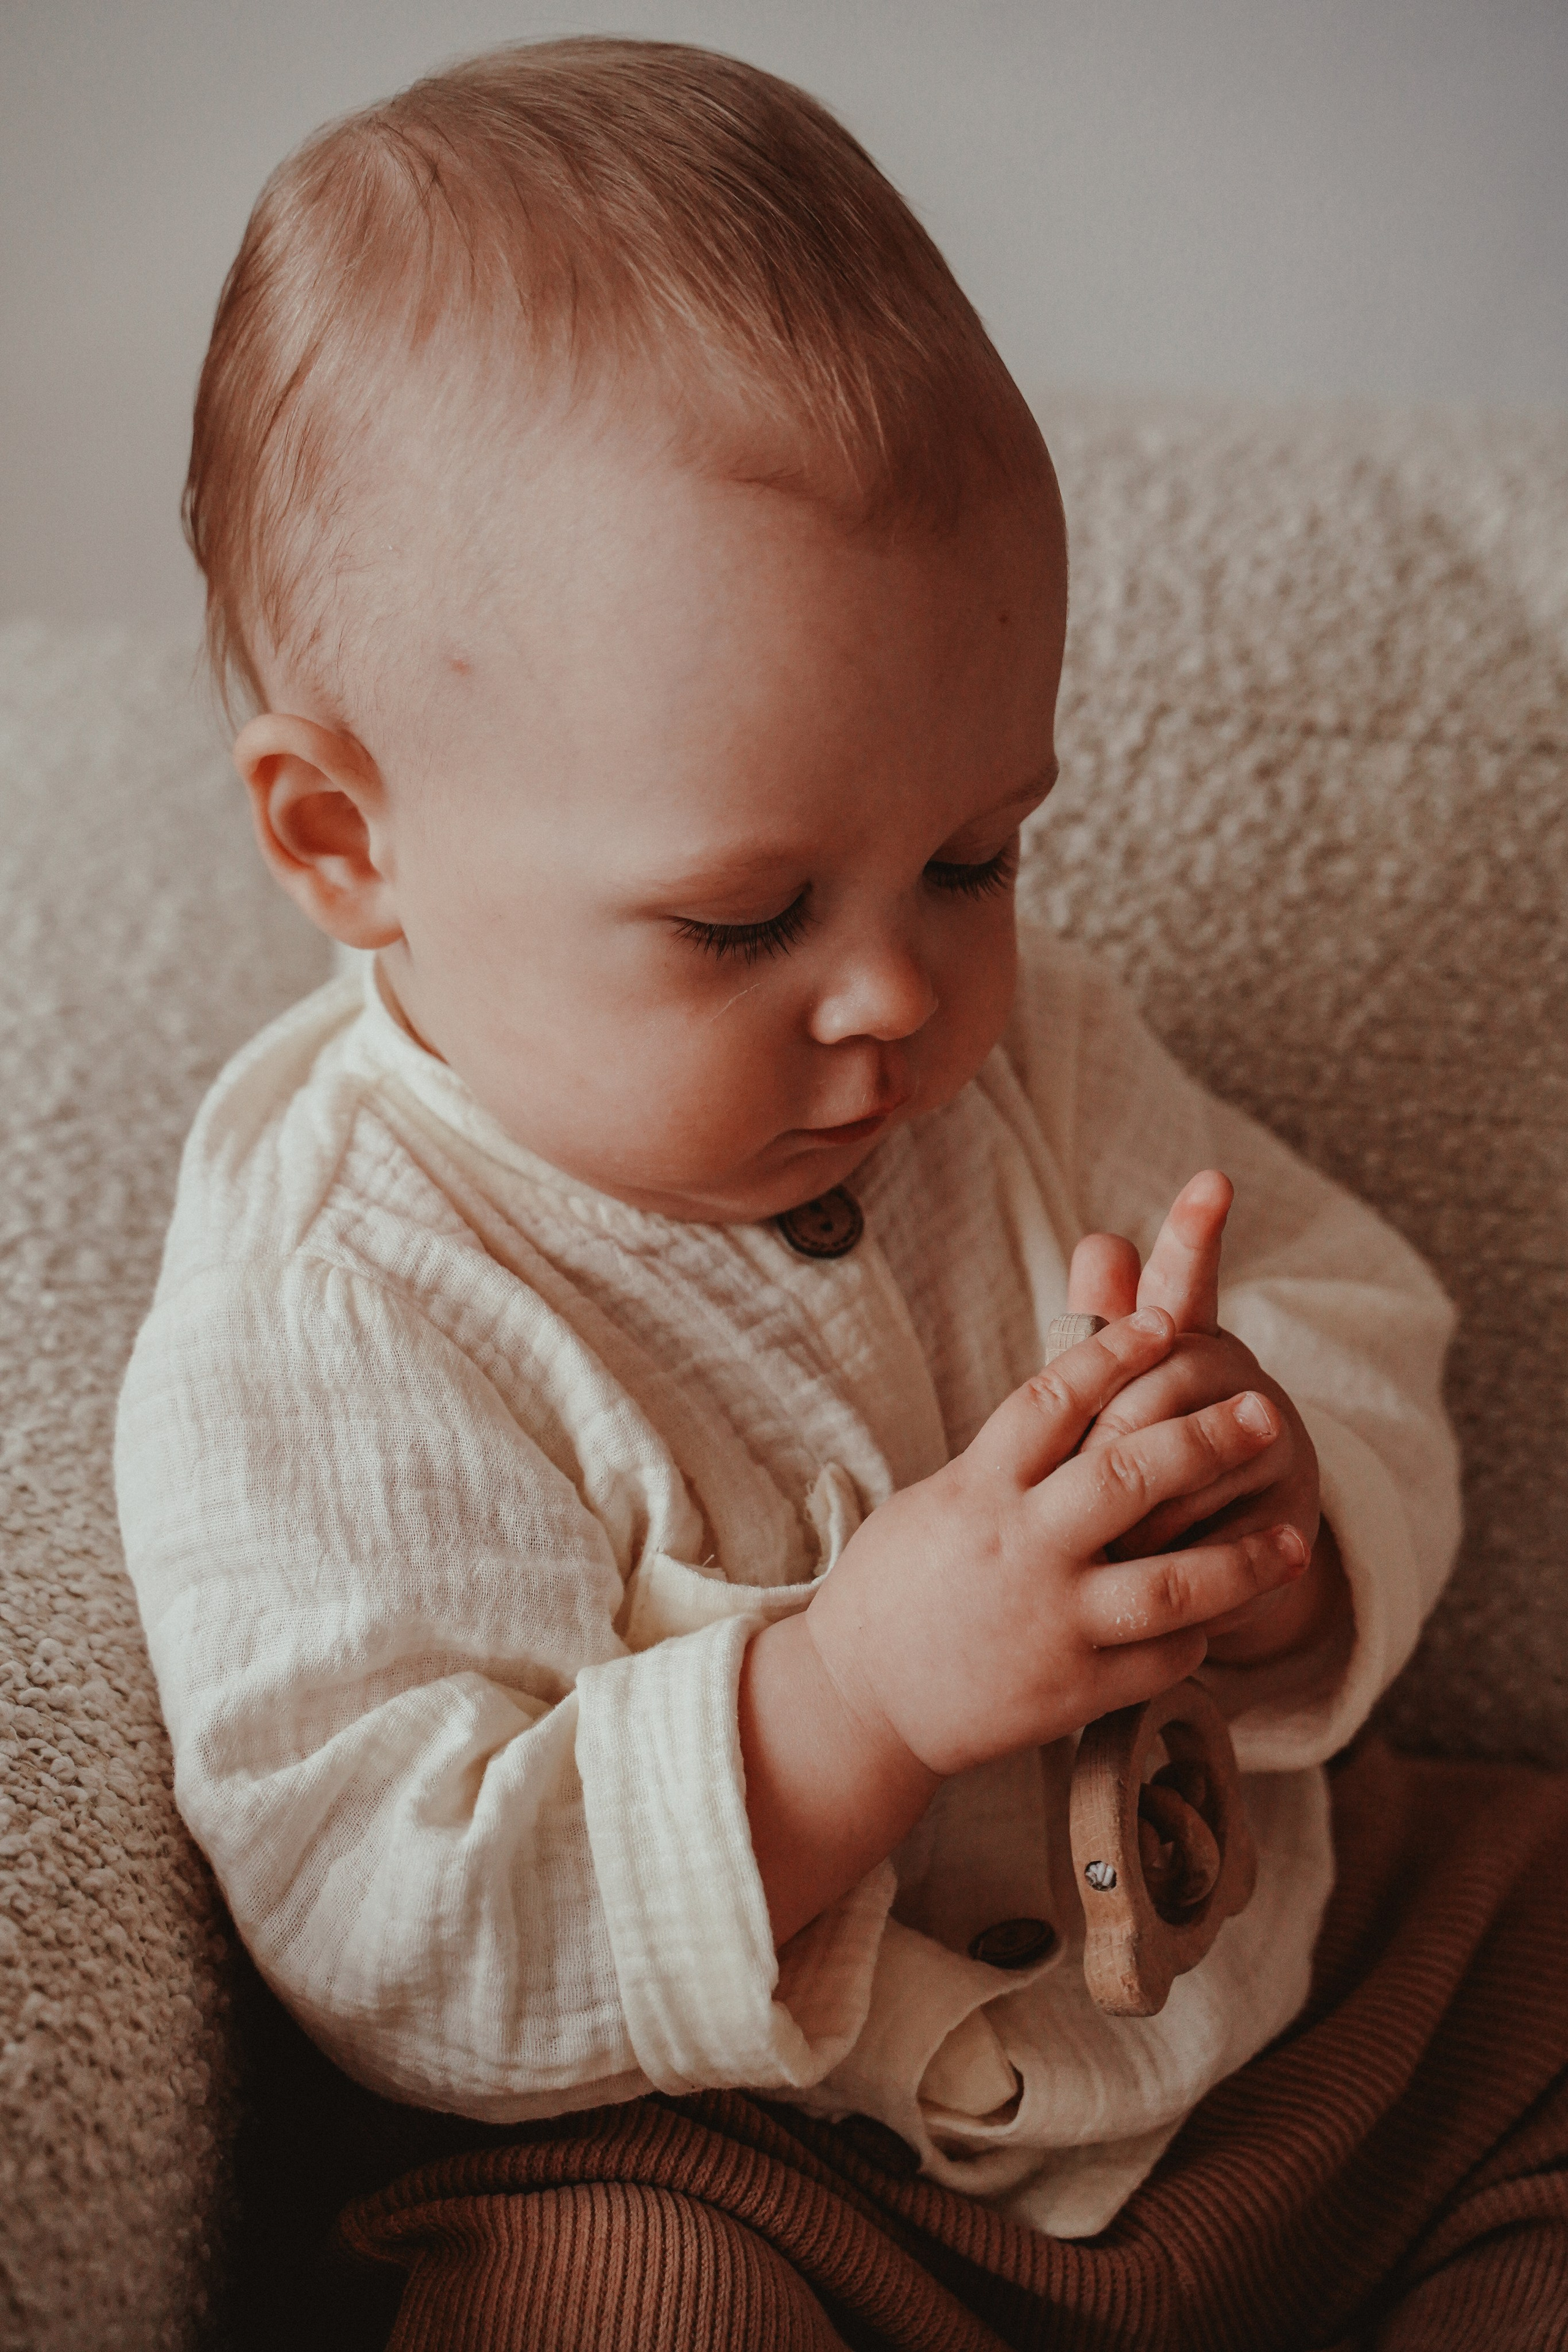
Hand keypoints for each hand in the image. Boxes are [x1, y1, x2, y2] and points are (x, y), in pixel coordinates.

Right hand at [800, 1307, 1307, 1782]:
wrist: (859, 1701)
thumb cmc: (899, 1585)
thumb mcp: (939, 1498)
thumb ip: (1010, 1450)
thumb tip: (1077, 1380)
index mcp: (977, 1491)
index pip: (1052, 1401)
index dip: (1112, 1353)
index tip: (1165, 1319)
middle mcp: (1019, 1550)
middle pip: (1127, 1477)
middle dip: (1205, 1440)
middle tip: (1266, 1412)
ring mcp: (1050, 1623)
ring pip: (1169, 1584)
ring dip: (1242, 1561)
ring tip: (1296, 1540)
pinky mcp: (1071, 1692)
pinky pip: (1161, 1658)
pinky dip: (1200, 1632)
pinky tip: (1229, 1613)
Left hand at [1067, 1172, 1347, 1665]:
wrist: (1192, 1577)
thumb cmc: (1128, 1468)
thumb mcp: (1104, 1402)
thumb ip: (1101, 1328)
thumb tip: (1099, 1242)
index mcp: (1189, 1345)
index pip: (1187, 1281)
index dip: (1196, 1233)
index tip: (1212, 1180)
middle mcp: (1242, 1383)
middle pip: (1165, 1384)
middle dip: (1112, 1438)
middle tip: (1071, 1483)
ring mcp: (1275, 1452)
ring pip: (1189, 1461)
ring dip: (1135, 1505)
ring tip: (1100, 1536)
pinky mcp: (1285, 1525)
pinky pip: (1216, 1533)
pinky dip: (1172, 1557)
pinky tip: (1148, 1573)